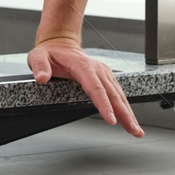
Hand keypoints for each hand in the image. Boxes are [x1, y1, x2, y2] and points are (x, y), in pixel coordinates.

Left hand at [28, 39, 143, 137]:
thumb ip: (40, 66)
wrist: (60, 44)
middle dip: (124, 113)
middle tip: (133, 129)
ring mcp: (103, 72)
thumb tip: (42, 77)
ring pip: (119, 94)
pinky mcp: (106, 76)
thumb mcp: (38, 56)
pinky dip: (125, 106)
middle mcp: (97, 69)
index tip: (111, 119)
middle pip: (112, 94)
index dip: (104, 104)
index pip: (95, 87)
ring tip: (136, 129)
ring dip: (129, 112)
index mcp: (82, 65)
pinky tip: (130, 119)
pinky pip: (118, 93)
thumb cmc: (50, 53)